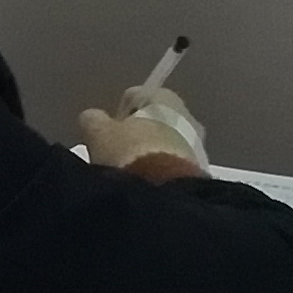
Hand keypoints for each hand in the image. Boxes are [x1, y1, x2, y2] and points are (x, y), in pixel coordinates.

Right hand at [79, 92, 209, 178]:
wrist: (164, 196)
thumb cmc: (130, 153)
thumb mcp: (98, 132)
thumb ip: (93, 119)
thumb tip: (93, 119)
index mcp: (165, 98)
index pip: (136, 96)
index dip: (118, 113)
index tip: (106, 133)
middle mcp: (187, 116)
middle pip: (154, 122)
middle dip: (137, 135)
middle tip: (116, 154)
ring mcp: (197, 146)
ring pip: (165, 144)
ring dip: (150, 155)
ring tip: (130, 173)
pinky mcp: (199, 174)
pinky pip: (172, 166)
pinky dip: (160, 172)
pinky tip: (145, 185)